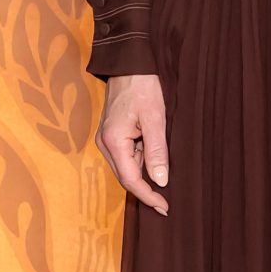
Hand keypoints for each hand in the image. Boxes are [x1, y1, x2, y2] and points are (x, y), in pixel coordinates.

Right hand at [97, 72, 170, 213]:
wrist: (129, 64)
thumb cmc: (143, 87)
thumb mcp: (155, 119)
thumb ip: (157, 151)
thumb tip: (160, 180)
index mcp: (114, 141)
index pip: (130, 180)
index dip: (148, 196)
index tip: (164, 207)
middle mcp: (105, 143)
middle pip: (125, 177)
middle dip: (145, 190)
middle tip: (166, 203)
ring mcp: (106, 139)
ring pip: (126, 167)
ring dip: (144, 174)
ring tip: (164, 178)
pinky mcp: (111, 134)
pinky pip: (126, 156)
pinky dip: (140, 161)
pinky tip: (154, 159)